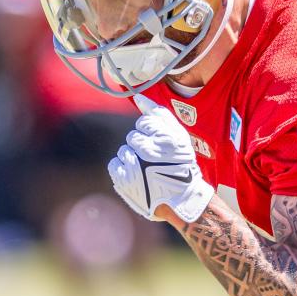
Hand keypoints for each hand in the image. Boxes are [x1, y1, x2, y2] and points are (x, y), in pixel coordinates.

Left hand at [108, 94, 213, 222]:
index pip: (143, 124)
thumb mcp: (177, 135)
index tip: (160, 147)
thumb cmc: (181, 164)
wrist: (181, 198)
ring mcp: (135, 167)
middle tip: (154, 161)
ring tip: (147, 171)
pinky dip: (123, 170)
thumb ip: (158, 114)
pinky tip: (136, 177)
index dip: (151, 135)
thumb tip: (138, 97)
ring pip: (123, 151)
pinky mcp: (124, 181)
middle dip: (141, 147)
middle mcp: (150, 151)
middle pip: (132, 137)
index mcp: (165, 138)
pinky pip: (114, 165)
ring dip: (133, 159)